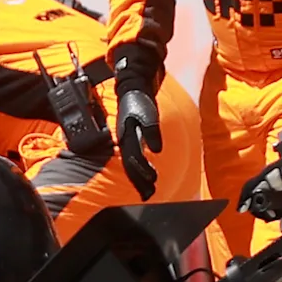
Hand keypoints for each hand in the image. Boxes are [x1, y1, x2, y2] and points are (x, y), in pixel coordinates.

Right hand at [113, 83, 161, 199]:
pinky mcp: (131, 135)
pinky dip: (139, 166)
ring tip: (147, 190)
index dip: (140, 175)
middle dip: (139, 182)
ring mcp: (127, 138)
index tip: (151, 185)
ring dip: (139, 177)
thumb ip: (151, 132)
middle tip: (148, 195)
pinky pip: (134, 155)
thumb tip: (156, 150)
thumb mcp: (148, 114)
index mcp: (126, 137)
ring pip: (131, 163)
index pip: (133, 161)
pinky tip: (145, 172)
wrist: (134, 86)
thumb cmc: (140, 100)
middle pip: (130, 166)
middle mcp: (125, 141)